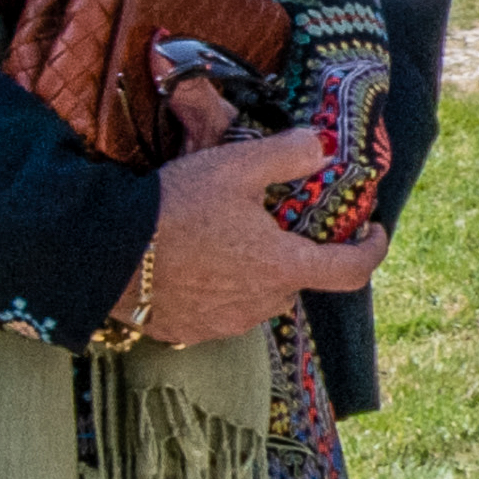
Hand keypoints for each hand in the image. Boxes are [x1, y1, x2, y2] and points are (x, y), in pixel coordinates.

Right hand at [118, 77, 385, 347]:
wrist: (104, 254)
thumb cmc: (175, 208)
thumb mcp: (235, 167)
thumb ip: (288, 155)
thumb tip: (322, 146)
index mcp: (282, 267)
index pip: (352, 272)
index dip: (373, 250)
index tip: (374, 231)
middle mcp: (262, 304)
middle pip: (299, 279)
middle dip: (296, 252)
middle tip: (276, 220)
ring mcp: (226, 324)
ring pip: (260, 295)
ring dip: (257, 271)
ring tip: (228, 237)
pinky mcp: (192, 332)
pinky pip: (223, 309)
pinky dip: (222, 287)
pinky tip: (197, 261)